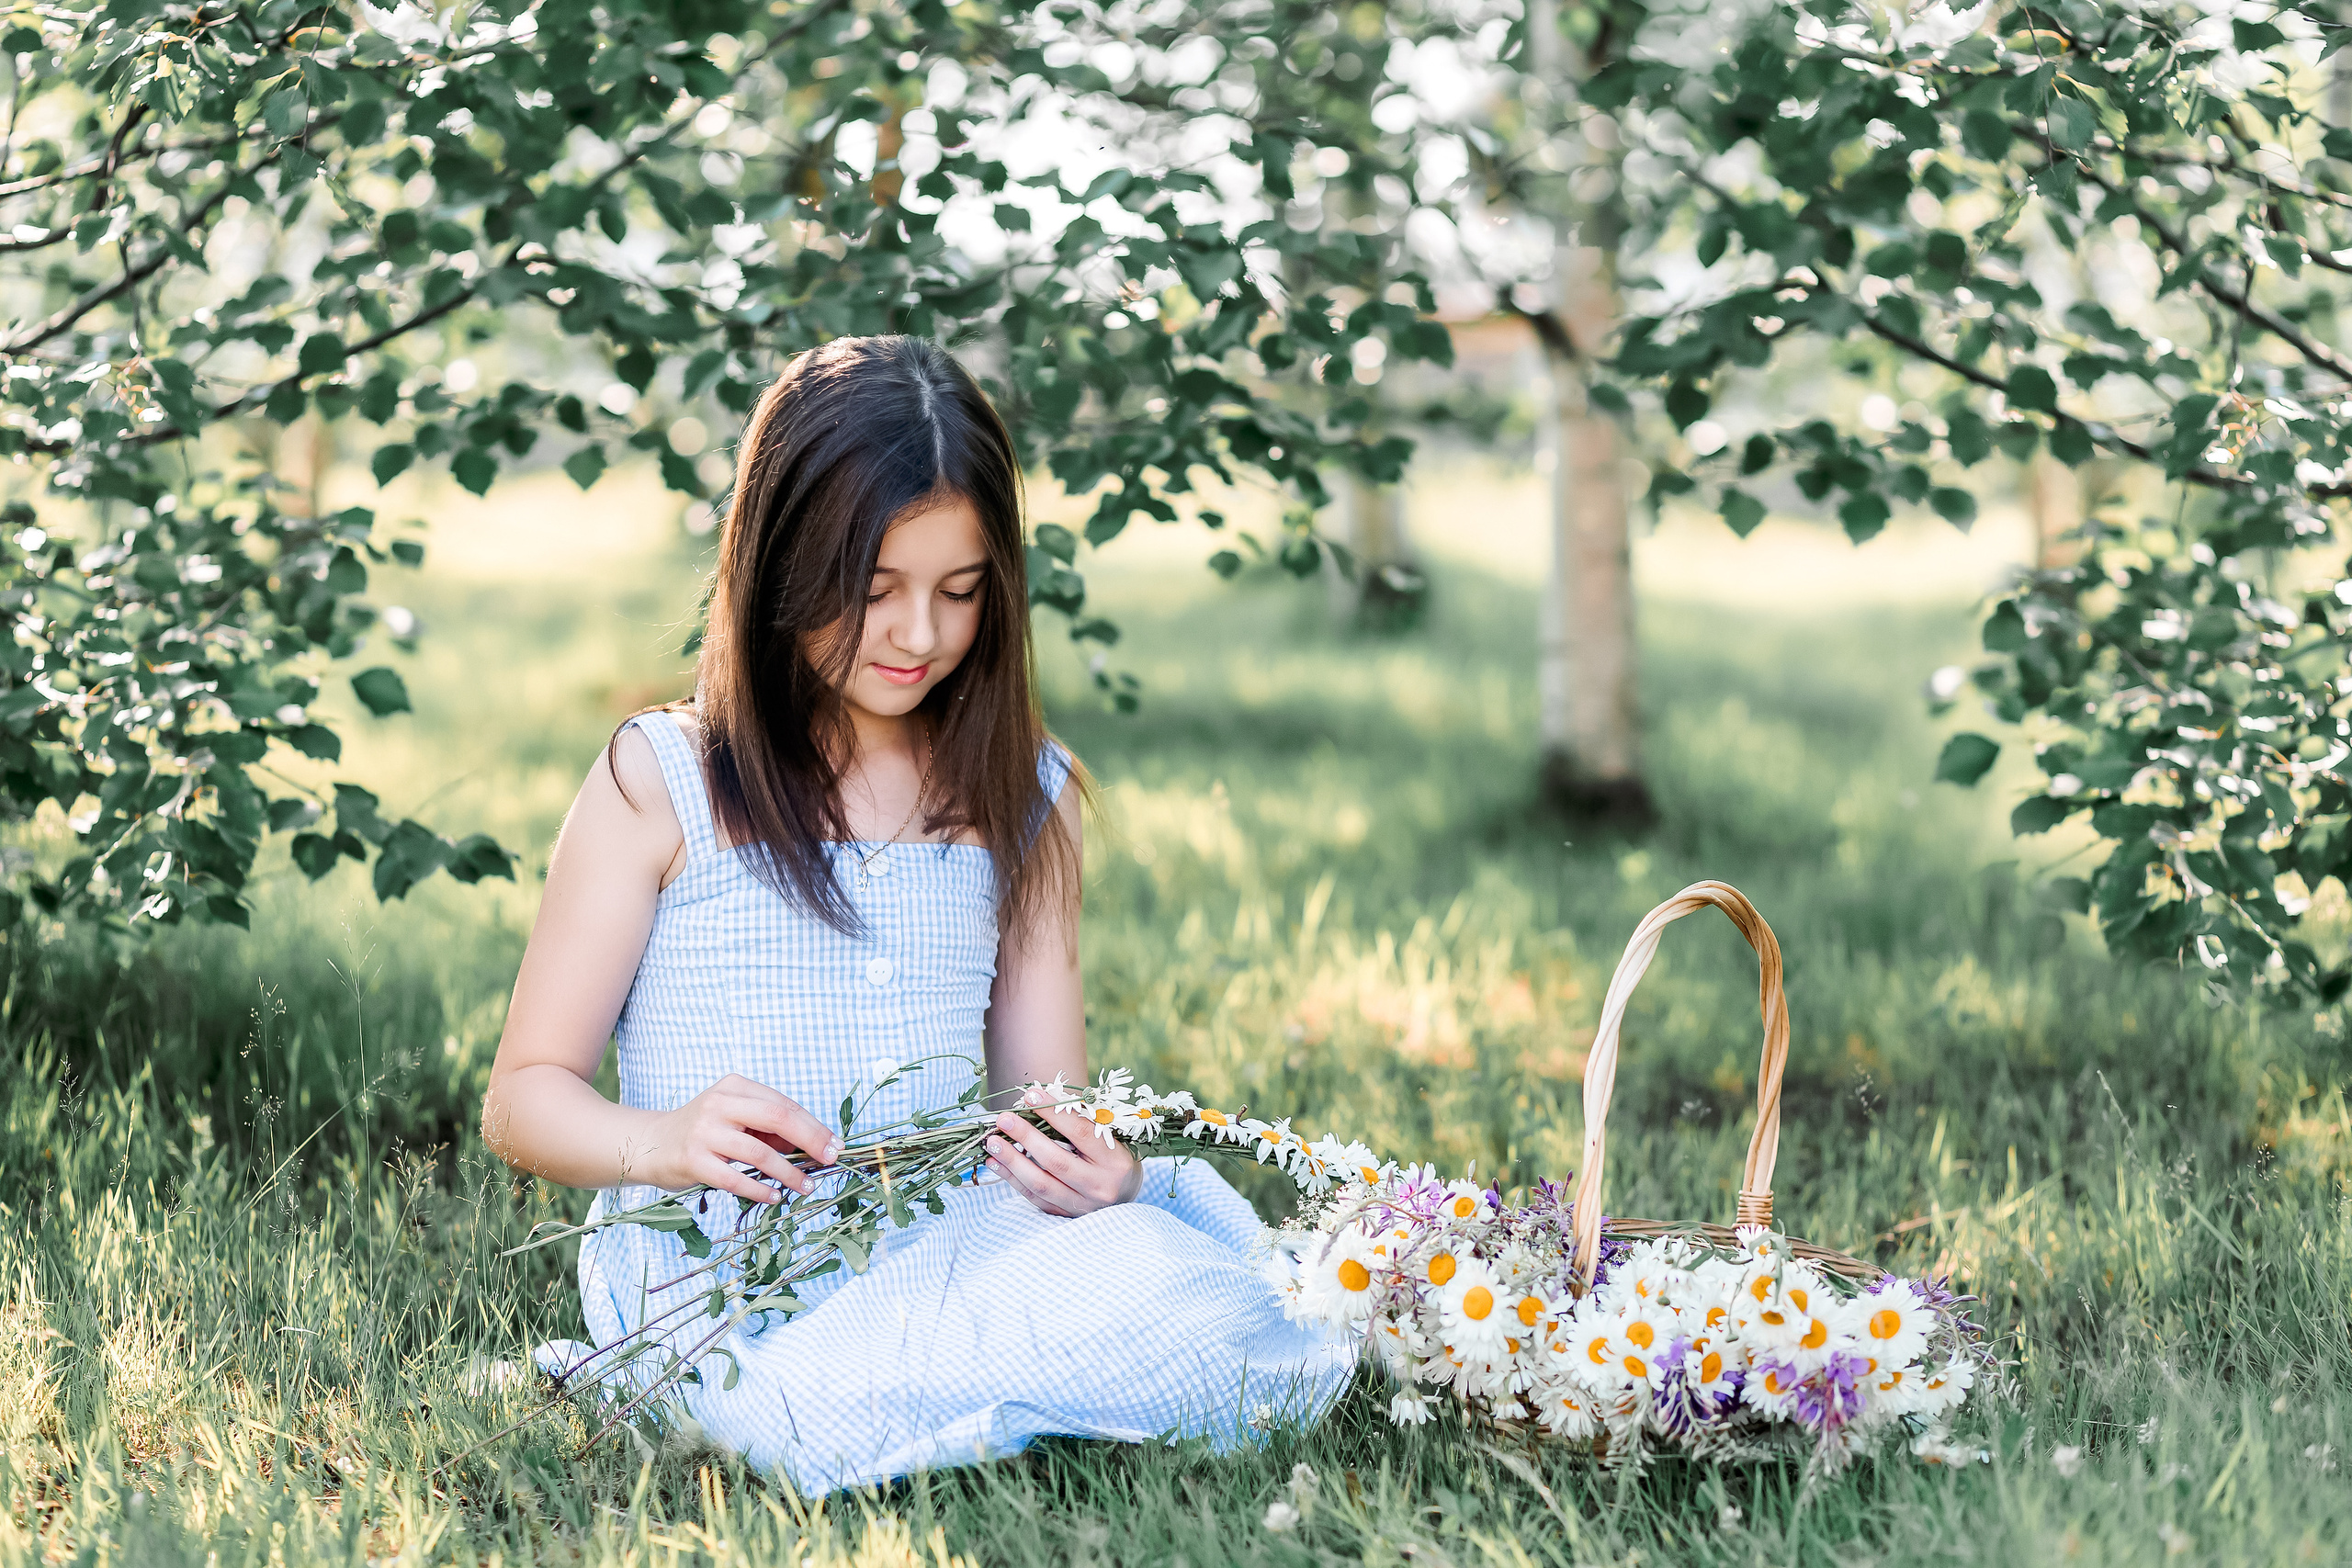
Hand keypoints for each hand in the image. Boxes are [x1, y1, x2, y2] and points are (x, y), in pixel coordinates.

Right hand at [634, 1073, 840, 1204]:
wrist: (651, 1144)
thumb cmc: (705, 1131)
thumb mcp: (735, 1117)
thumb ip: (768, 1126)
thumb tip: (812, 1144)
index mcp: (734, 1087)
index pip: (783, 1105)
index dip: (813, 1125)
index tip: (835, 1144)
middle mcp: (719, 1104)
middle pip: (777, 1118)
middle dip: (810, 1140)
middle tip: (830, 1159)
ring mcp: (704, 1132)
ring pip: (759, 1152)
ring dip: (788, 1173)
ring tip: (806, 1187)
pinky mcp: (693, 1161)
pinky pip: (734, 1178)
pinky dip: (759, 1189)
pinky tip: (774, 1197)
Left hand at [985, 1085, 1142, 1216]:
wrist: (1126, 1194)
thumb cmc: (1114, 1155)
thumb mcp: (1109, 1135)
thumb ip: (1079, 1120)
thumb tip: (1038, 1099)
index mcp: (1116, 1161)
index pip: (1081, 1132)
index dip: (1054, 1113)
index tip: (1030, 1095)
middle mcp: (1101, 1186)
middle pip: (1056, 1161)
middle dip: (1026, 1137)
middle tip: (1003, 1119)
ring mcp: (1083, 1205)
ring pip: (1041, 1184)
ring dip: (1012, 1161)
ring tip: (991, 1142)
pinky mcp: (1066, 1215)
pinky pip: (1034, 1198)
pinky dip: (1012, 1179)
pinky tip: (996, 1163)